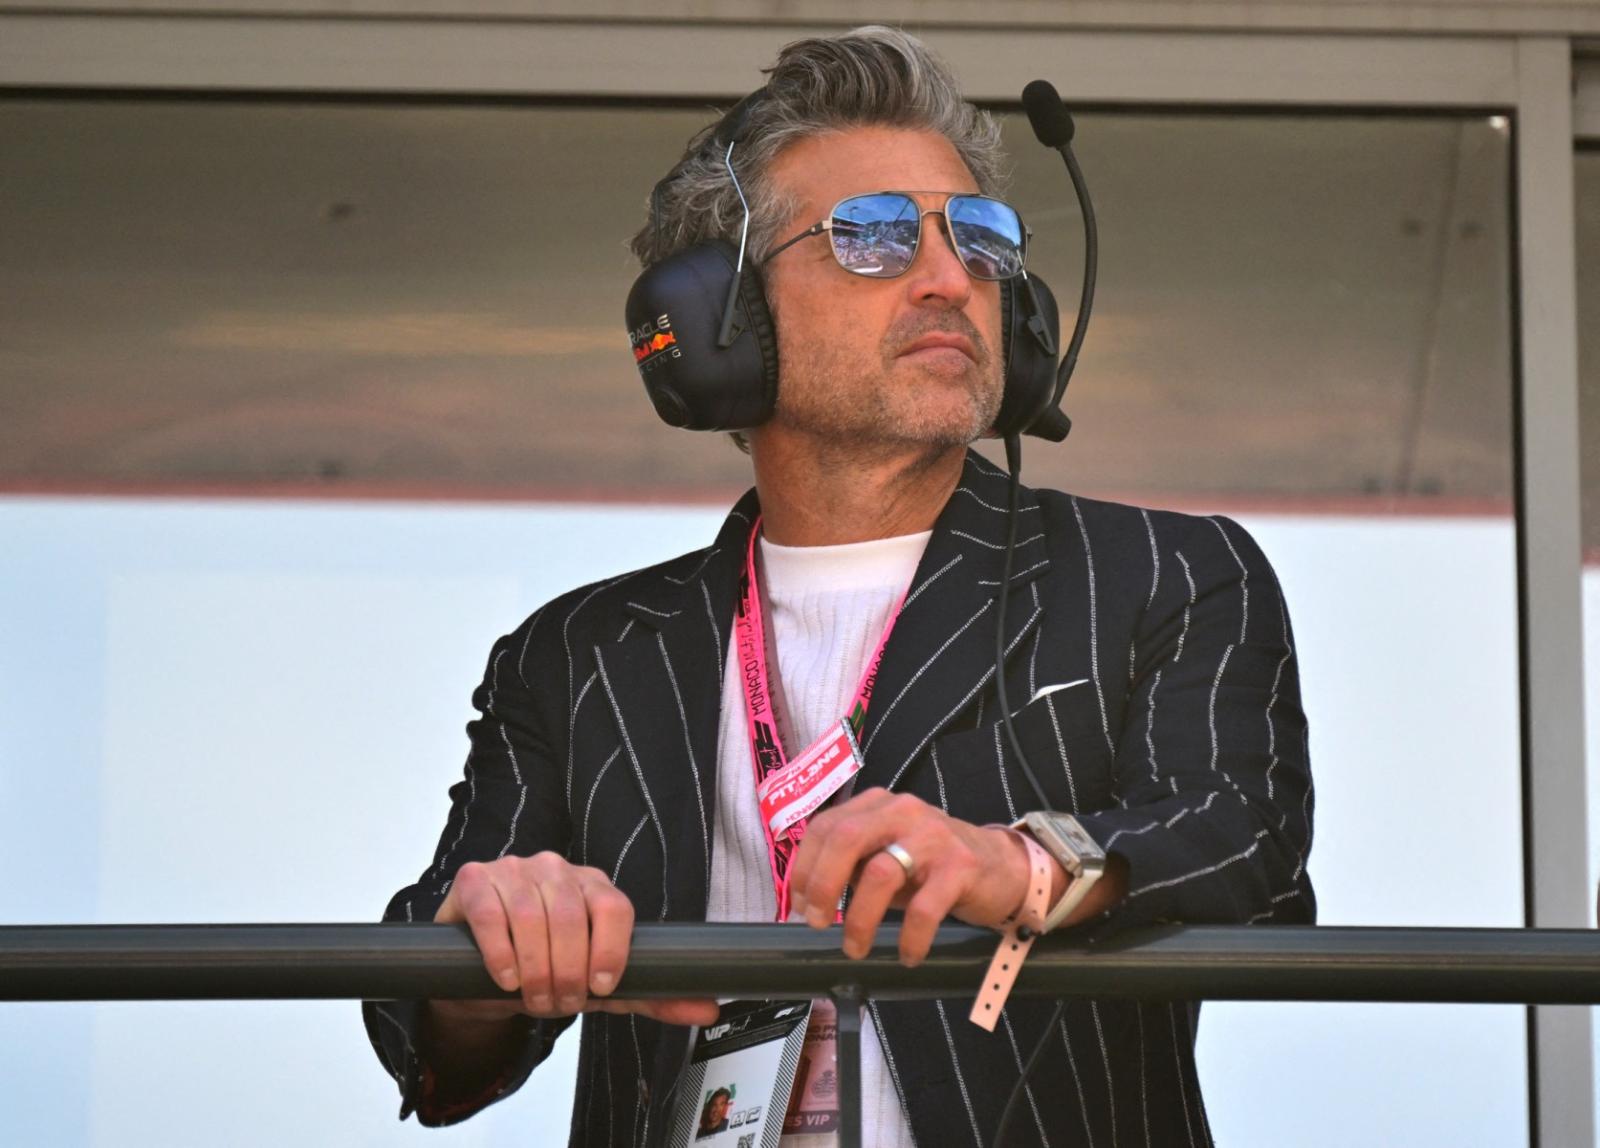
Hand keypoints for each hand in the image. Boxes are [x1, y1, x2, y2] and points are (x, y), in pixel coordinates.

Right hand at [430, 852, 717, 1027]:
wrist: (483, 971)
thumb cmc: (549, 968)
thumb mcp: (601, 987)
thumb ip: (651, 994)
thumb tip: (708, 1009)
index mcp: (594, 886)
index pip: (614, 907)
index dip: (611, 951)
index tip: (602, 988)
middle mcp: (557, 869)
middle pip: (571, 916)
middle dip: (568, 971)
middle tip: (560, 1002)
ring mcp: (515, 869)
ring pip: (531, 915)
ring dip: (535, 967)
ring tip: (534, 996)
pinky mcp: (475, 878)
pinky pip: (492, 912)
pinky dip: (501, 951)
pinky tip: (506, 976)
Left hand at [785, 789, 1046, 965]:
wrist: (1003, 866)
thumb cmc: (934, 865)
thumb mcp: (888, 854)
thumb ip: (853, 863)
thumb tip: (808, 896)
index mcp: (878, 806)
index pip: (826, 826)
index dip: (804, 867)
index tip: (797, 904)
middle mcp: (902, 812)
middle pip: (846, 838)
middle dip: (822, 885)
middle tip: (816, 923)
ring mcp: (932, 837)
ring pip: (881, 873)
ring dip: (859, 919)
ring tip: (855, 948)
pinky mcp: (960, 866)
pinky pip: (924, 907)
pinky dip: (909, 938)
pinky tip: (907, 955)